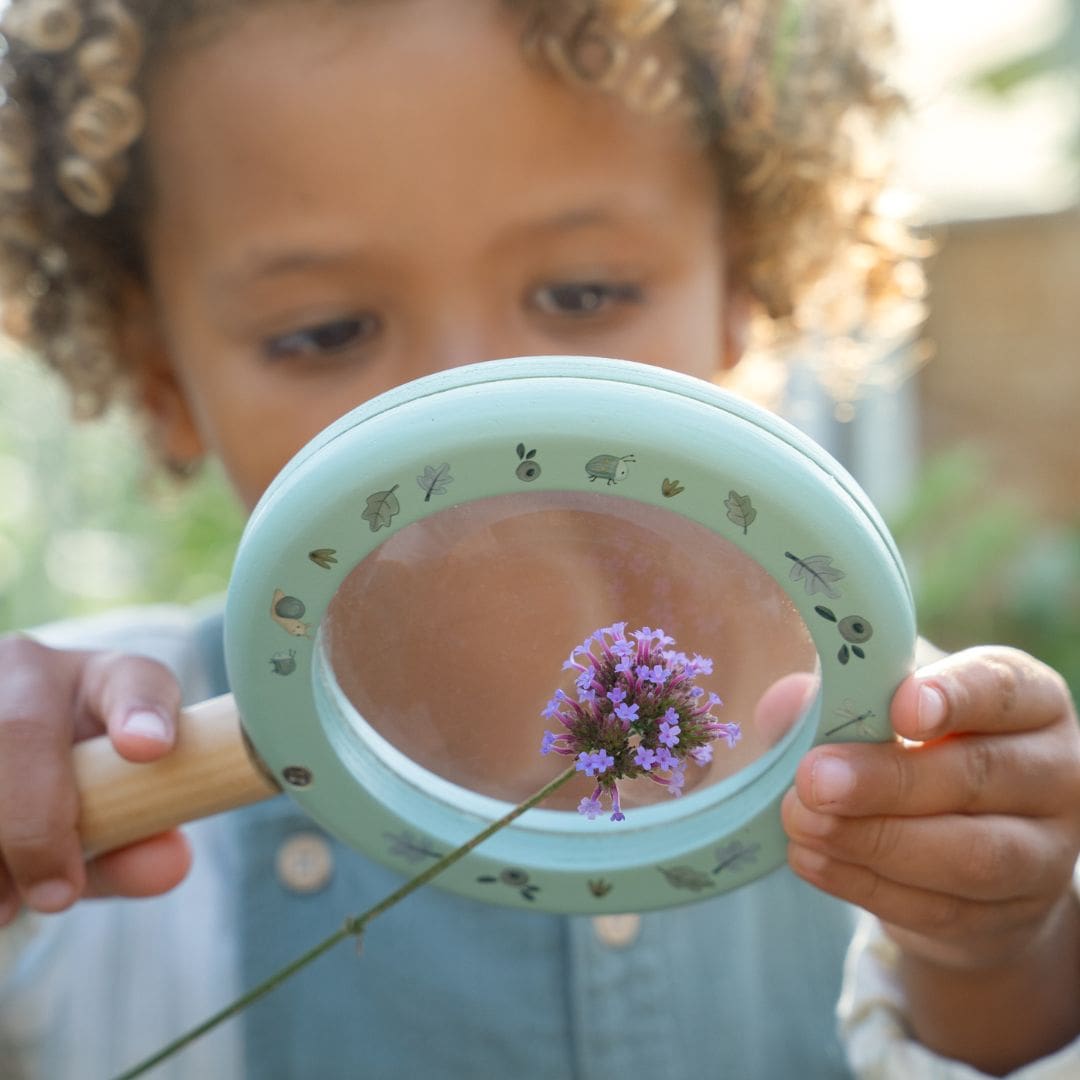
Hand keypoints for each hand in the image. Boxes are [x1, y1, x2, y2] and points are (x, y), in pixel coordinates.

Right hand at [0, 635, 191, 925]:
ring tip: (5, 906)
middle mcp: (29, 670)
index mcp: (104, 681)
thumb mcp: (112, 812)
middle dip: (36, 820)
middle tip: (58, 895)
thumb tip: (170, 864)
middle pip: (20, 728)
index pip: (134, 681)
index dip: (141, 712)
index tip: (148, 748)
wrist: (11, 770)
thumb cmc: (76, 791)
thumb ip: (142, 839)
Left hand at [782, 646, 1079, 971]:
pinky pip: (938, 907)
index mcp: (1030, 701)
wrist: (961, 848)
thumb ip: (834, 697)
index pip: (1003, 689)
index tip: (898, 707)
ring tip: (802, 821)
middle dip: (889, 780)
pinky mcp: (1006, 916)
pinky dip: (863, 883)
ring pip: (970, 854)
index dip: (955, 697)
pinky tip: (810, 858)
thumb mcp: (882, 706)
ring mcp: (1042, 852)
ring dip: (874, 840)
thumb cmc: (915, 749)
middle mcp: (1053, 773)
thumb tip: (784, 704)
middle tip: (815, 779)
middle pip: (981, 775)